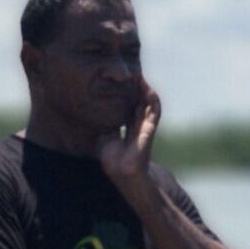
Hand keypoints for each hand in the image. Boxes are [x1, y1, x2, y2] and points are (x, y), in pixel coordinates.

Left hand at [96, 81, 160, 196]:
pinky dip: (152, 99)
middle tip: (129, 76)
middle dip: (135, 91)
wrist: (122, 173)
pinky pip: (154, 111)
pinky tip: (147, 88)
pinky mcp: (150, 129)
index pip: (128, 110)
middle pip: (138, 104)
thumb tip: (95, 115)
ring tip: (139, 77)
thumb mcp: (105, 139)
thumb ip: (105, 128)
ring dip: (145, 91)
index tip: (119, 84)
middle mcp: (138, 127)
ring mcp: (145, 127)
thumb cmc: (113, 161)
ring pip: (148, 104)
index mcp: (128, 130)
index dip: (125, 97)